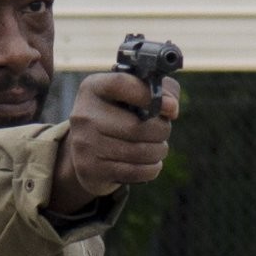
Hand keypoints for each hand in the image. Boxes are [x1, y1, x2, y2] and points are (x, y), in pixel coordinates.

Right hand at [50, 68, 178, 211]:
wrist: (87, 152)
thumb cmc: (118, 116)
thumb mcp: (131, 95)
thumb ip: (158, 88)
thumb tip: (171, 107)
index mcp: (92, 88)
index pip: (122, 84)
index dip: (151, 96)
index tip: (171, 108)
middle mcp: (84, 115)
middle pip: (136, 126)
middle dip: (161, 131)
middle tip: (163, 132)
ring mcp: (85, 144)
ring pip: (138, 152)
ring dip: (158, 151)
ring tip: (159, 148)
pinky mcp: (90, 170)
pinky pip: (134, 171)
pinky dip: (151, 168)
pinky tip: (151, 163)